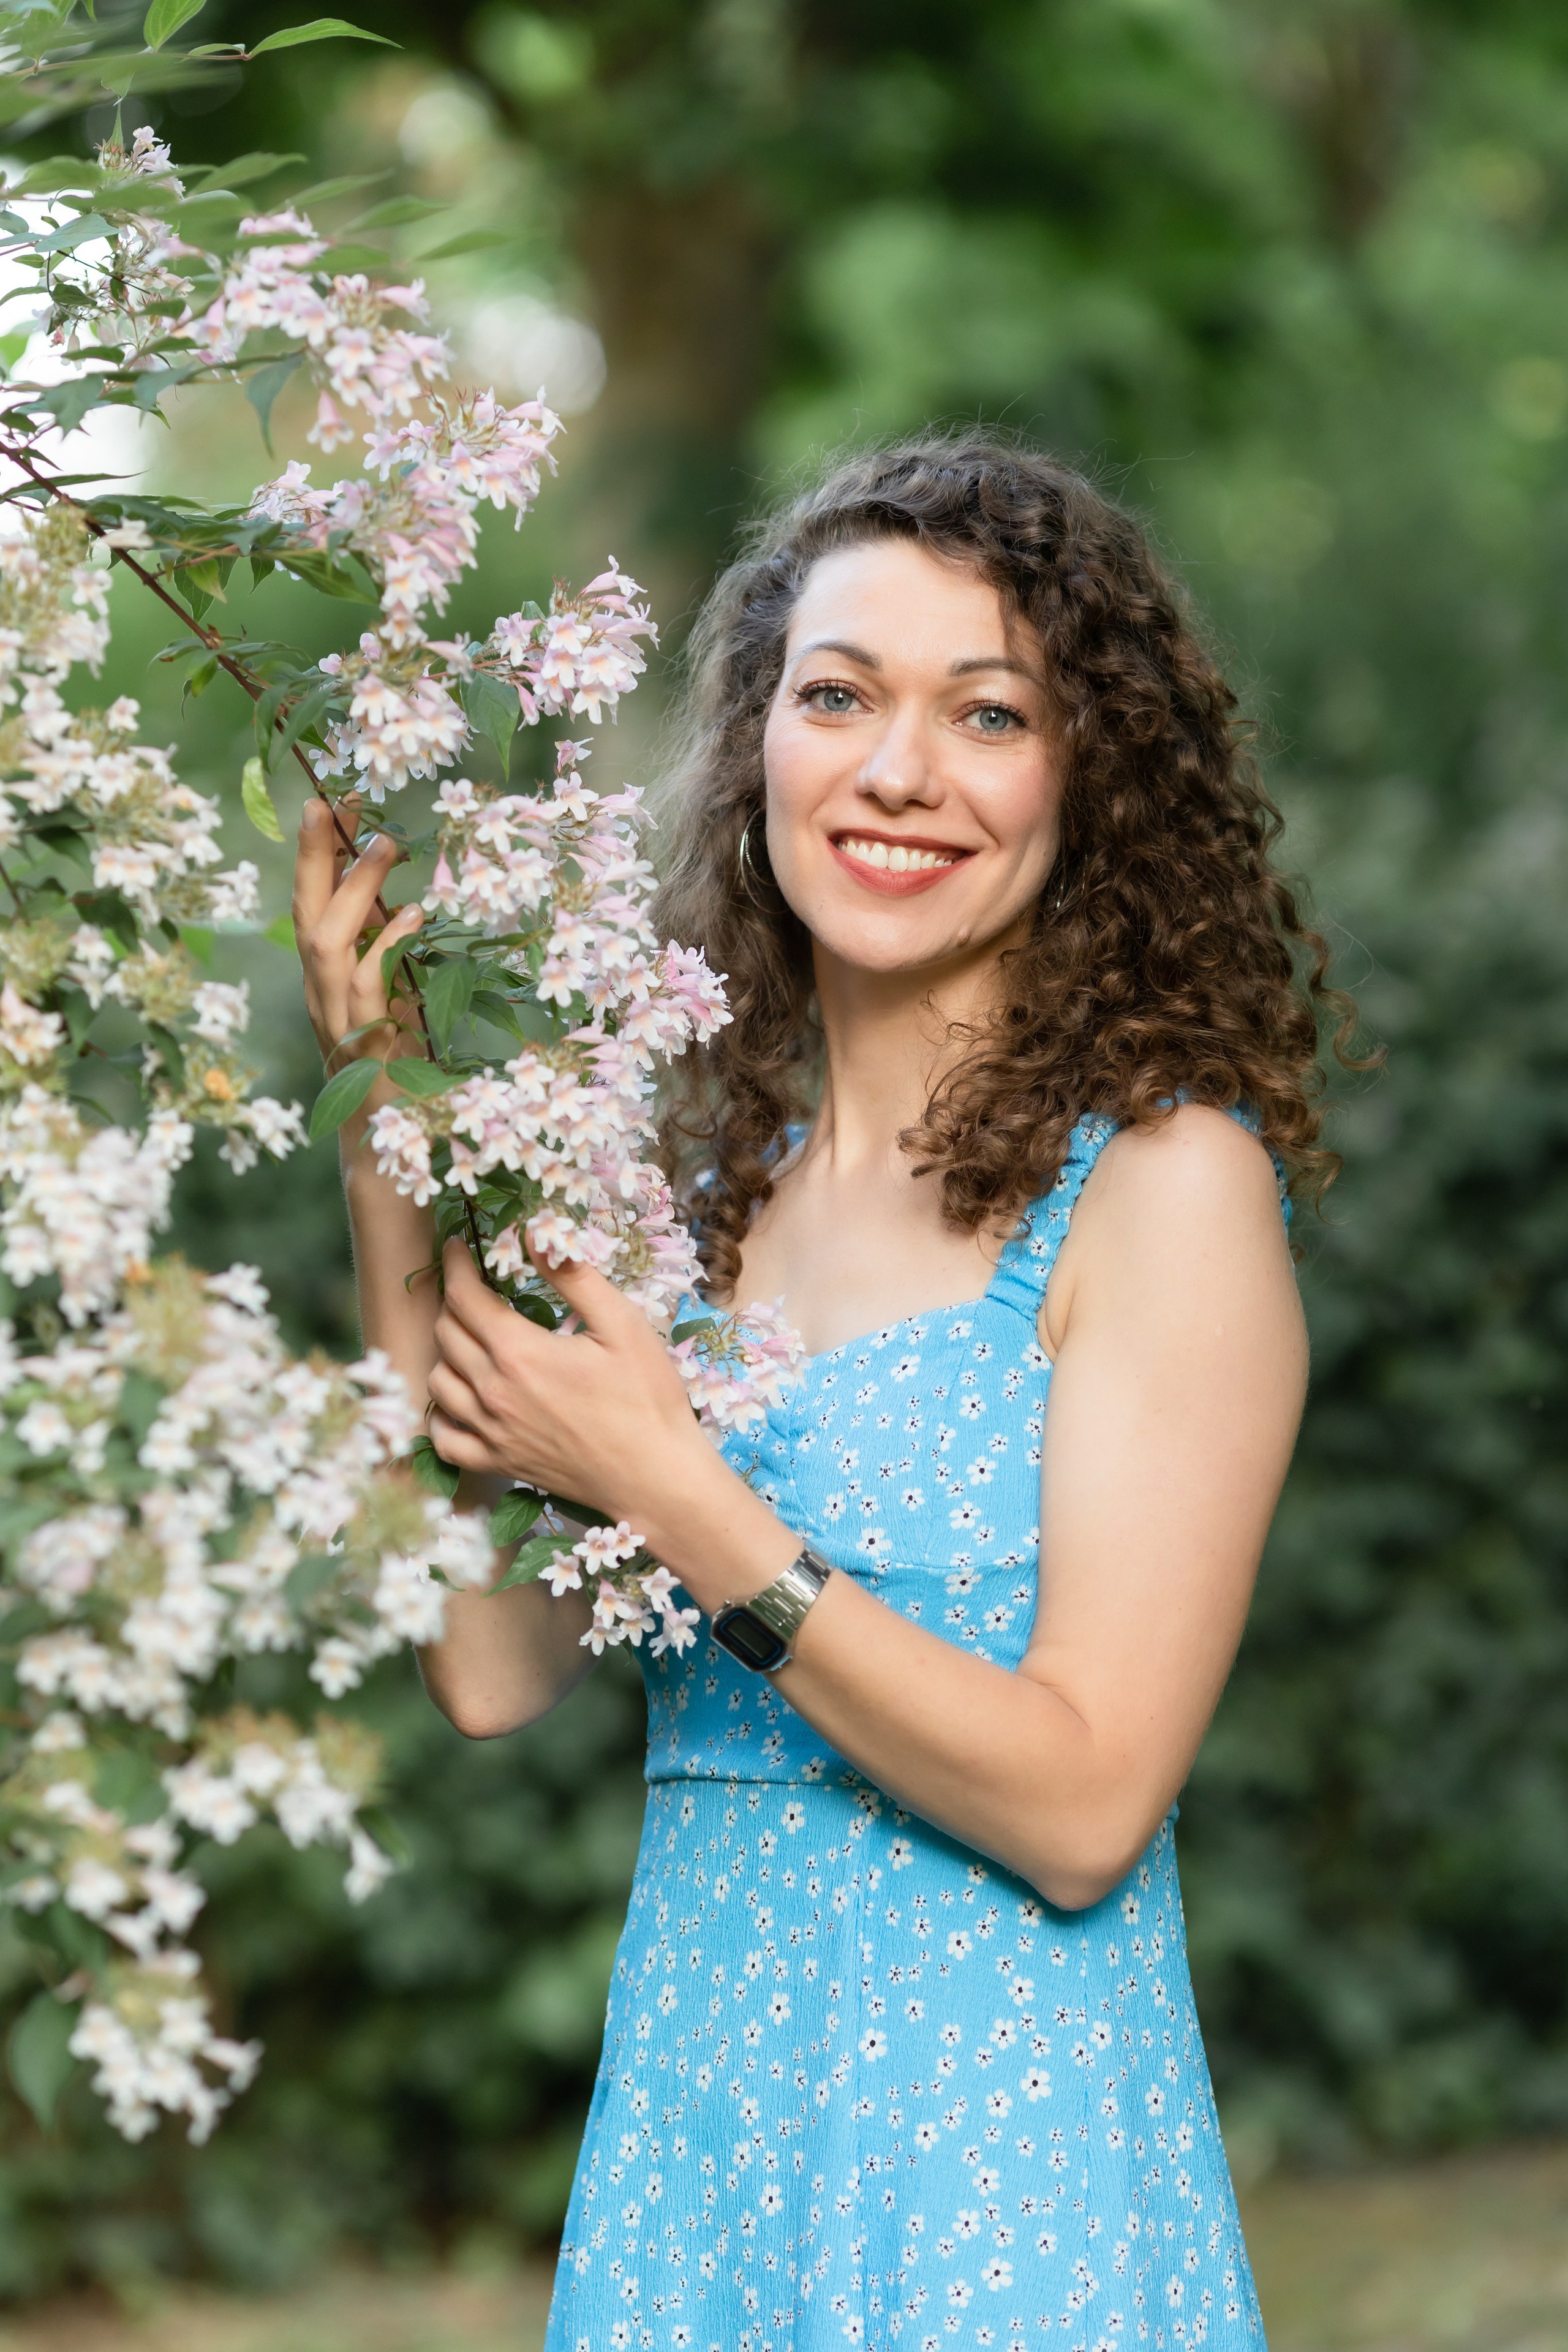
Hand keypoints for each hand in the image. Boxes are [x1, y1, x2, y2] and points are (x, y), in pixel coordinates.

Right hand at [293, 794, 424, 1078]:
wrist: (386, 1147)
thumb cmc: (395, 1070)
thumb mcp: (395, 1000)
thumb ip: (390, 958)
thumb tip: (403, 905)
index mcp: (326, 979)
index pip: (314, 905)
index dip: (321, 855)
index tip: (337, 802)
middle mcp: (321, 995)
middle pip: (304, 914)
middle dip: (314, 857)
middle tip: (331, 802)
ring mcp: (336, 1021)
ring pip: (326, 944)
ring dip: (354, 891)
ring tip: (385, 845)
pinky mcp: (363, 1048)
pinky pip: (366, 989)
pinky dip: (385, 948)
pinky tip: (411, 918)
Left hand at [427, 1241, 786, 1597]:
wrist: (656, 1477)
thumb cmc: (648, 1398)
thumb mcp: (622, 1324)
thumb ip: (574, 1277)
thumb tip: (534, 1236)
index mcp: (520, 1353)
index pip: (464, 1297)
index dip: (455, 1264)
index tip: (455, 1245)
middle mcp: (493, 1393)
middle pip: (446, 1333)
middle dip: (453, 1300)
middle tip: (473, 1286)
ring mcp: (492, 1433)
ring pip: (439, 1380)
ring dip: (447, 1351)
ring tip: (469, 1336)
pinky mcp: (498, 1464)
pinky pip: (444, 1438)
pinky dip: (443, 1414)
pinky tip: (461, 1399)